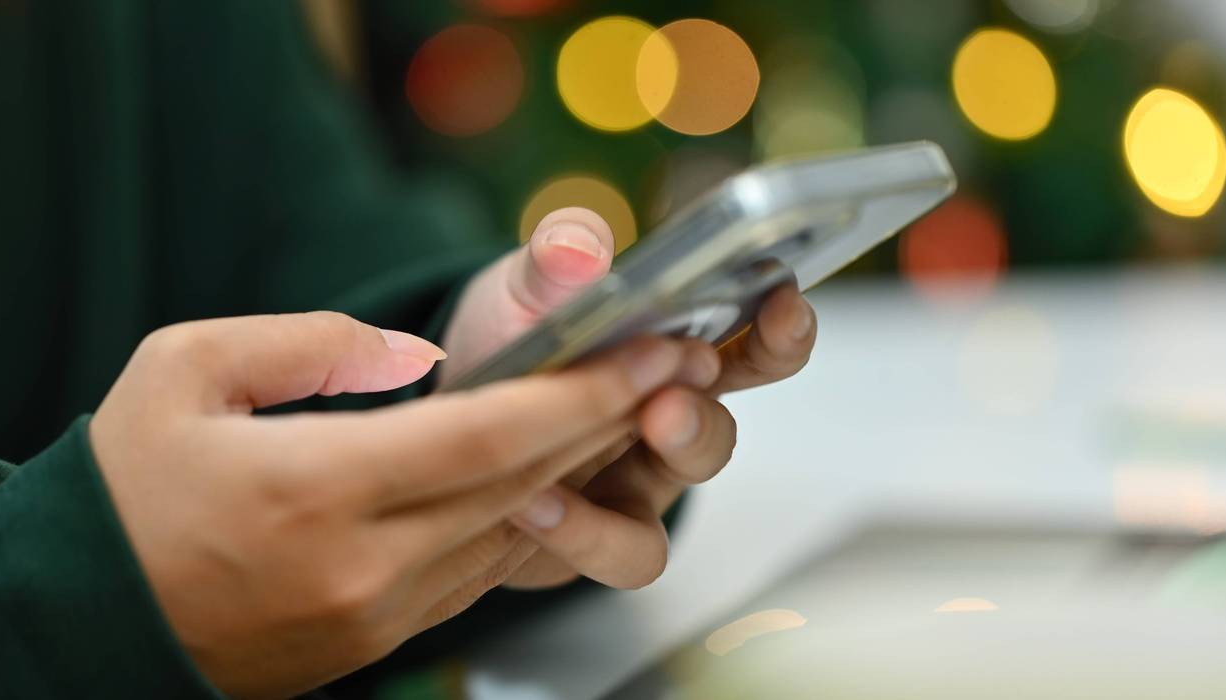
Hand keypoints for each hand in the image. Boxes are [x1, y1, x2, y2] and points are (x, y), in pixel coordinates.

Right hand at [89, 312, 690, 698]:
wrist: (91, 617)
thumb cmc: (129, 490)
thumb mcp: (185, 370)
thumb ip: (310, 343)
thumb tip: (413, 355)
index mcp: (314, 491)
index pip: (488, 438)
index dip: (580, 393)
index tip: (646, 351)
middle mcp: (364, 565)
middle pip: (523, 484)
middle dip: (610, 421)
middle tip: (673, 365)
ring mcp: (380, 612)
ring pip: (514, 531)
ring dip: (583, 468)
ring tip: (635, 408)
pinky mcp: (383, 634)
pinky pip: (483, 569)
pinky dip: (532, 515)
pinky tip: (565, 471)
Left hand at [435, 209, 816, 589]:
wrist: (441, 424)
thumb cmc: (505, 346)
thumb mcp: (520, 294)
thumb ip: (552, 267)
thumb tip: (581, 244)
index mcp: (666, 351)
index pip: (749, 342)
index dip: (780, 329)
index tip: (783, 305)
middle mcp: (665, 417)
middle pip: (721, 426)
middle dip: (701, 415)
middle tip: (666, 403)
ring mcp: (638, 481)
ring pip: (681, 488)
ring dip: (655, 465)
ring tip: (611, 440)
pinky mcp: (600, 536)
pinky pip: (624, 549)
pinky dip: (585, 532)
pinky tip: (534, 504)